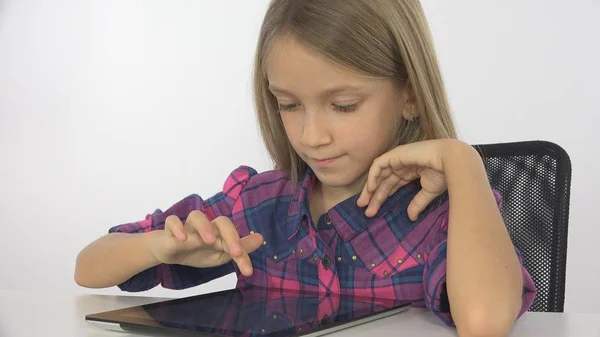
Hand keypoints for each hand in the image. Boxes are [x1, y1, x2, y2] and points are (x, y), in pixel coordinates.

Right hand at [148, 210, 263, 276]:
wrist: (170, 251)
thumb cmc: (198, 251)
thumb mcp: (220, 254)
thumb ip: (239, 249)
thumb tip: (261, 238)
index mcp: (219, 233)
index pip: (234, 237)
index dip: (242, 252)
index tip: (247, 271)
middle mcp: (206, 227)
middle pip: (220, 221)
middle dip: (230, 235)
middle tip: (235, 251)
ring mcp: (188, 227)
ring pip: (196, 216)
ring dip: (204, 226)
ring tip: (209, 240)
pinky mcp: (170, 231)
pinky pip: (171, 221)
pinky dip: (177, 227)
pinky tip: (182, 239)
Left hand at [357, 139, 456, 220]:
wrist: (452, 161)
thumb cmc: (444, 174)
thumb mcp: (428, 192)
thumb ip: (417, 203)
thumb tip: (411, 218)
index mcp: (411, 171)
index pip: (392, 185)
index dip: (382, 197)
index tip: (374, 212)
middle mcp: (402, 165)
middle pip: (383, 182)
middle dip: (374, 196)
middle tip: (366, 211)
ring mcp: (398, 158)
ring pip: (379, 174)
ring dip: (370, 189)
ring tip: (363, 204)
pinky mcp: (395, 154)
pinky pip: (378, 165)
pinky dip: (372, 177)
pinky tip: (370, 190)